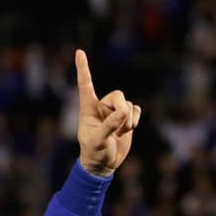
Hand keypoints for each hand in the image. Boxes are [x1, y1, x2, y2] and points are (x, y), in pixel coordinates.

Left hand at [75, 49, 139, 176]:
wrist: (103, 164)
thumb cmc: (94, 152)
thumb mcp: (98, 141)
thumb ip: (109, 126)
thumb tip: (123, 112)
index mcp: (87, 108)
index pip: (85, 84)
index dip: (83, 68)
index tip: (79, 52)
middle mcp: (101, 106)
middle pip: (118, 95)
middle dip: (122, 110)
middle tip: (121, 127)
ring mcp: (114, 111)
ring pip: (128, 104)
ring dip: (128, 120)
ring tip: (120, 133)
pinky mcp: (126, 118)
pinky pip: (136, 110)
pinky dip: (135, 120)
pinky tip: (128, 130)